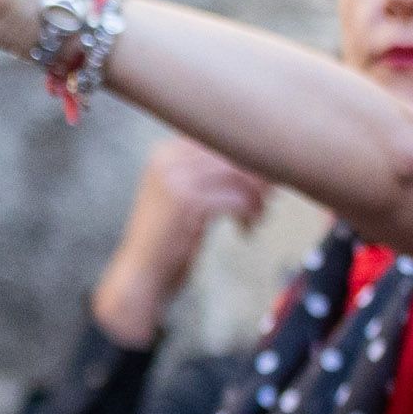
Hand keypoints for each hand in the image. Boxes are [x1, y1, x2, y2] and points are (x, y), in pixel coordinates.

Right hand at [91, 137, 268, 343]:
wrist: (141, 274)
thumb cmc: (167, 239)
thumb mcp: (181, 197)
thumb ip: (206, 175)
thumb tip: (255, 160)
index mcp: (164, 154)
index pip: (220, 139)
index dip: (249, 156)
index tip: (267, 177)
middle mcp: (167, 160)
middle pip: (232, 155)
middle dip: (258, 177)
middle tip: (271, 197)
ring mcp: (176, 180)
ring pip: (238, 176)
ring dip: (256, 198)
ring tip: (258, 216)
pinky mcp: (188, 203)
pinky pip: (236, 200)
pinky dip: (249, 215)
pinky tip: (246, 230)